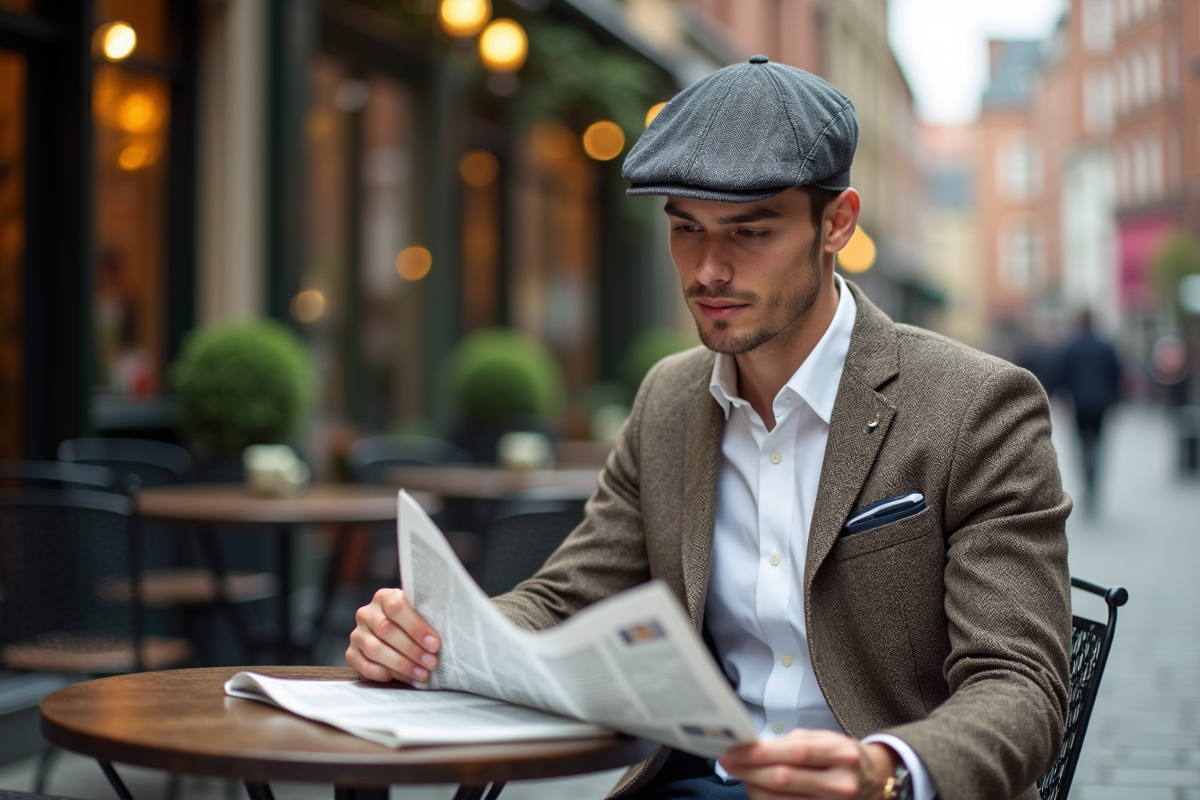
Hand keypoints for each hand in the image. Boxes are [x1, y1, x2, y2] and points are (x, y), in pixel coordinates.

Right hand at [346, 588, 440, 683]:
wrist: (395, 629)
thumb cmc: (413, 621)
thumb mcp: (420, 612)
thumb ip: (427, 617)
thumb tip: (449, 630)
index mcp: (384, 597)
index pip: (396, 607)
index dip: (416, 627)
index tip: (434, 644)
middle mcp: (366, 613)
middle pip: (386, 630)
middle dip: (412, 649)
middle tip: (431, 662)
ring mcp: (357, 634)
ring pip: (375, 650)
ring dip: (401, 665)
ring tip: (422, 673)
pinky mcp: (352, 654)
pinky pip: (365, 666)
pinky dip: (385, 674)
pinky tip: (404, 677)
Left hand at [718, 729, 897, 799]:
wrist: (874, 780)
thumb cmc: (843, 756)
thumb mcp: (825, 738)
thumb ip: (792, 742)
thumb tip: (755, 748)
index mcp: (840, 754)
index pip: (794, 752)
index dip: (759, 753)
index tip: (735, 750)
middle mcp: (839, 783)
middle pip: (784, 779)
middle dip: (749, 770)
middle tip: (728, 762)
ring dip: (754, 787)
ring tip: (743, 775)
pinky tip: (758, 789)